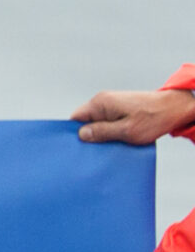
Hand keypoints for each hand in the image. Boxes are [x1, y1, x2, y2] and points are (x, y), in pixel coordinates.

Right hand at [72, 88, 194, 146]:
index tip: (78, 148)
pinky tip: (117, 140)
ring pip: (97, 122)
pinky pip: (108, 121)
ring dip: (102, 135)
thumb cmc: (155, 118)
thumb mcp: (127, 131)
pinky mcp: (121, 108)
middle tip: (96, 150)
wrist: (177, 107)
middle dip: (90, 136)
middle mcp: (103, 101)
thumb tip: (81, 134)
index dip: (74, 134)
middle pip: (85, 121)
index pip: (75, 119)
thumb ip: (102, 132)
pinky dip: (111, 131)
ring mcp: (112, 104)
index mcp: (101, 103)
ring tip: (109, 146)